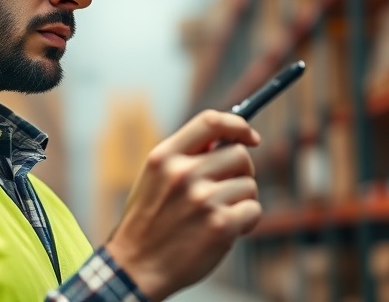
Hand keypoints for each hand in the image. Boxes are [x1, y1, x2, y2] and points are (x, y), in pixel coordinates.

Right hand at [104, 110, 261, 300]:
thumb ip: (185, 157)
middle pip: (238, 154)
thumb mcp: (154, 178)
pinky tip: (225, 231)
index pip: (210, 121)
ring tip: (217, 216)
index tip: (249, 137)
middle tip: (226, 190)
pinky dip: (246, 222)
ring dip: (241, 201)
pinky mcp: (221, 224)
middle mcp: (183, 173)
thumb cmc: (148, 223)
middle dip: (240, 172)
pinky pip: (253, 210)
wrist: (135, 267)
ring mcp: (203, 199)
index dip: (237, 125)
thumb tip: (227, 140)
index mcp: (164, 157)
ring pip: (248, 185)